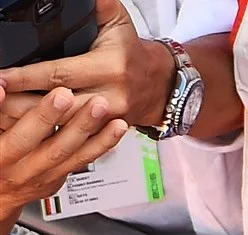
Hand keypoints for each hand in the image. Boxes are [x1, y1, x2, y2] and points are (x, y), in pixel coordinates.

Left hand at [0, 0, 175, 130]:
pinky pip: (71, 139)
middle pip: (56, 107)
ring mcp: (107, 120)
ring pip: (60, 127)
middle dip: (18, 105)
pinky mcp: (103, 134)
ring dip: (27, 123)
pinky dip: (46, 136)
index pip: (58, 74)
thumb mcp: (117, 22)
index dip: (25, 77)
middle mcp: (111, 98)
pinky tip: (24, 132)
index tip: (0, 78)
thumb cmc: (131, 51)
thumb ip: (98, 5)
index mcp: (110, 68)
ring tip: (1, 115)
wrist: (162, 85)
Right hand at [0, 88, 126, 220]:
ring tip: (116, 119)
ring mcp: (43, 179)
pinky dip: (101, 146)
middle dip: (76, 124)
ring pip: (74, 158)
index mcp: (1, 159)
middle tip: (96, 104)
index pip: (20, 139)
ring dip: (98, 137)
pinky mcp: (57, 180)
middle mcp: (23, 172)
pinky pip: (83, 162)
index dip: (39, 117)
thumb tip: (0, 89)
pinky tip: (116, 131)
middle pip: (54, 149)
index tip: (59, 94)